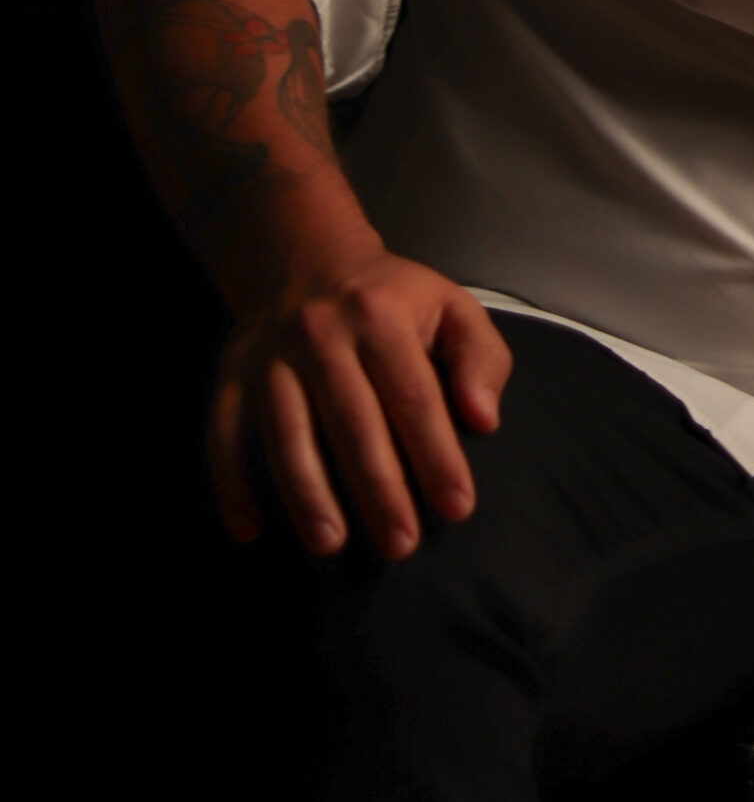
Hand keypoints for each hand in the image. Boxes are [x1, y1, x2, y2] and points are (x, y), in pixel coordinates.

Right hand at [207, 247, 513, 559]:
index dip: (437, 455)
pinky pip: (223, 434)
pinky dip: (231, 485)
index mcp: (379, 314)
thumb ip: (481, 358)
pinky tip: (249, 530)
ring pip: (286, 434)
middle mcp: (319, 333)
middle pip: (351, 423)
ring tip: (331, 544)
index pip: (413, 396)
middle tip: (402, 545)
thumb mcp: (452, 306)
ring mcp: (269, 356)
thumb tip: (483, 419)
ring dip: (307, 494)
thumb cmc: (393, 298)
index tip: (458, 508)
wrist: (306, 257)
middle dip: (379, 489)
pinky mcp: (231, 376)